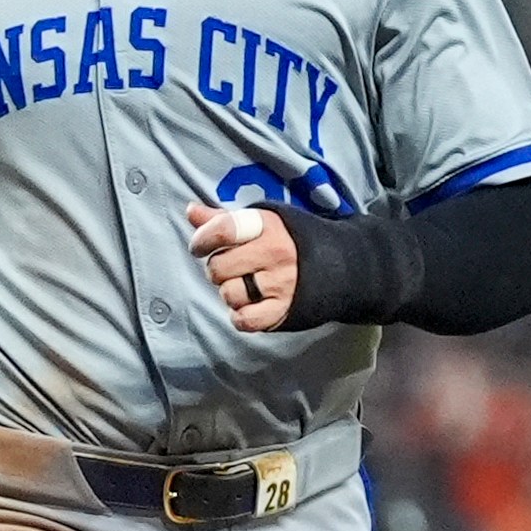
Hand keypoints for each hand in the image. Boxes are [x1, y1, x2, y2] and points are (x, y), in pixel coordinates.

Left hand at [186, 200, 298, 331]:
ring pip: (229, 294)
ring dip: (230, 293)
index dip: (202, 239)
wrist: (339, 265)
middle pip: (219, 268)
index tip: (199, 246)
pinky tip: (249, 305)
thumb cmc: (290, 241)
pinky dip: (240, 316)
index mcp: (267, 226)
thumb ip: (224, 219)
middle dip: (218, 269)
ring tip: (245, 286)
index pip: (223, 230)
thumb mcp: (262, 222)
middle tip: (232, 268)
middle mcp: (275, 253)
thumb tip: (191, 211)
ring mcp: (280, 283)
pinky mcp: (283, 310)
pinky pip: (244, 320)